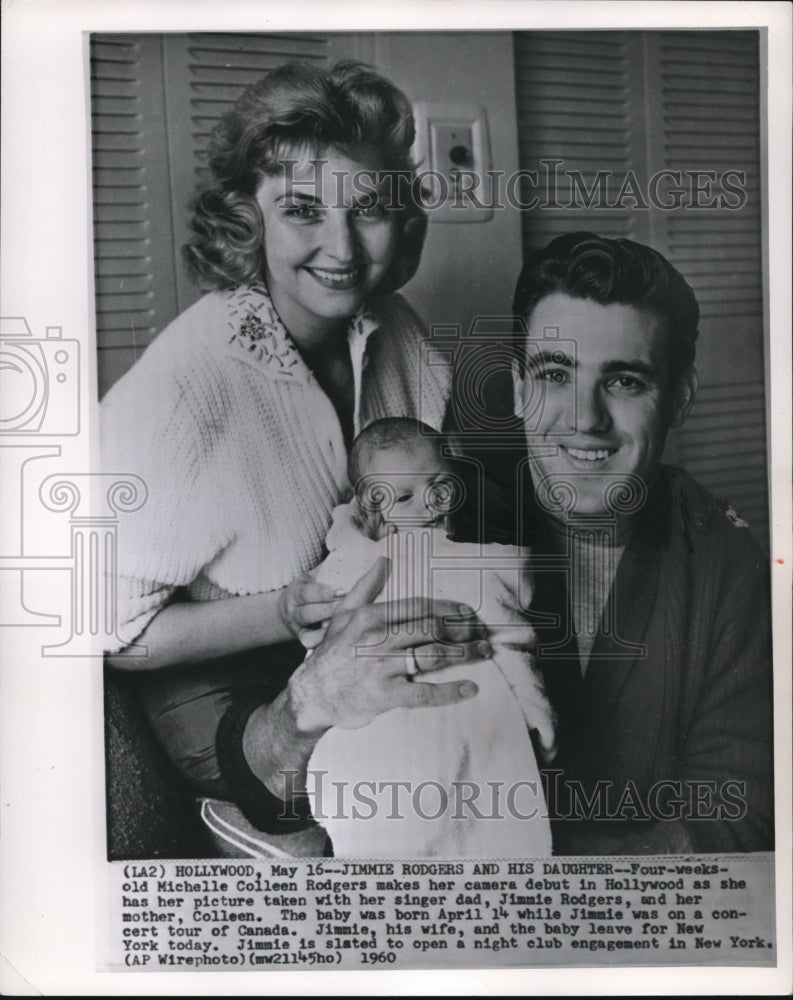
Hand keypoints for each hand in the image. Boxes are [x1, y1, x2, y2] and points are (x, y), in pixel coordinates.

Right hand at [277, 572, 343, 647]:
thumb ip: (325, 570)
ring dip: (330, 628)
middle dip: (330, 610)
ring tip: (348, 622)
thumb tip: (349, 556)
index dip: (324, 592)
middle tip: (350, 605)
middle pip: (309, 613)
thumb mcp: (310, 578)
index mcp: (294, 594)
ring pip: (311, 632)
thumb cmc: (305, 592)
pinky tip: (341, 639)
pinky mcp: (305, 643)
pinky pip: (314, 645)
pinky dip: (326, 643)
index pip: (306, 593)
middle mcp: (293, 613)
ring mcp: (298, 630)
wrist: (286, 614)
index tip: (342, 590)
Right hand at [285, 557, 490, 732]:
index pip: (418, 607)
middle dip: (462, 629)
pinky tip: (470, 688)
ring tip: (483, 652)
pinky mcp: (385, 695)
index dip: (447, 608)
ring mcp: (382, 667)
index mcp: (371, 617)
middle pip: (431, 629)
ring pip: (432, 657)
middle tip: (482, 632)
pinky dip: (449, 691)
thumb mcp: (342, 615)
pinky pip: (424, 693)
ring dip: (464, 654)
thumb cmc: (330, 653)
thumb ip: (365, 587)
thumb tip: (383, 560)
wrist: (312, 694)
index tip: (467, 612)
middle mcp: (378, 639)